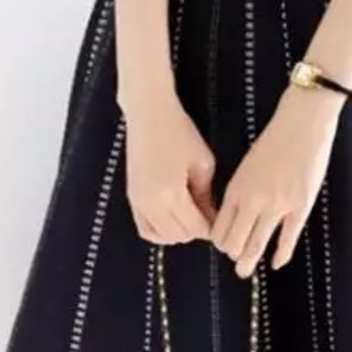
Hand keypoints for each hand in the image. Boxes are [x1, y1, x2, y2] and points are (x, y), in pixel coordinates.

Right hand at [123, 94, 217, 245]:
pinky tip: (172, 219)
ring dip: (179, 232)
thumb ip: (206, 195)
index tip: (220, 219)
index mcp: (171, 195)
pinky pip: (145, 229)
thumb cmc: (179, 132)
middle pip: (179, 235)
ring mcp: (138, 202)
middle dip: (196, 230)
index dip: (211, 228)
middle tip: (207, 214)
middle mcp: (151, 204)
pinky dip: (160, 231)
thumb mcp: (202, 163)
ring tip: (191, 215)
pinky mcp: (131, 197)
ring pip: (162, 236)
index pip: (196, 228)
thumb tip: (211, 217)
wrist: (148, 114)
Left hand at [212, 84, 342, 277]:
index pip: (219, 228)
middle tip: (234, 260)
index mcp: (236, 188)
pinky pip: (287, 239)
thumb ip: (240, 190)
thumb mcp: (247, 165)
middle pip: (234, 242)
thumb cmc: (274, 140)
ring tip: (245, 271)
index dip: (219, 240)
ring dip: (248, 262)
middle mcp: (253, 201)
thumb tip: (235, 214)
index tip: (223, 243)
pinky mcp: (300, 207)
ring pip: (256, 245)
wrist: (302, 125)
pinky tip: (277, 262)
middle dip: (232, 254)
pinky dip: (280, 255)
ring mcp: (277, 206)